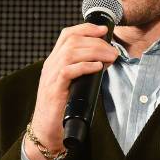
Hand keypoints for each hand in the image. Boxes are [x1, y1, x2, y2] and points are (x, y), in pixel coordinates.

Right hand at [24, 23, 118, 159]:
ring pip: (71, 52)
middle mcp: (51, 65)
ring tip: (110, 58)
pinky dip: (85, 66)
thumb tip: (105, 58)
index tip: (104, 30)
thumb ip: (83, 69)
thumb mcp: (73, 83)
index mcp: (54, 61)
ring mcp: (51, 77)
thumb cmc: (62, 108)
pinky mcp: (54, 90)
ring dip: (95, 52)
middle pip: (73, 41)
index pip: (67, 34)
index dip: (86, 28)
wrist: (46, 131)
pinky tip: (98, 68)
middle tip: (113, 51)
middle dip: (96, 42)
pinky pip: (68, 71)